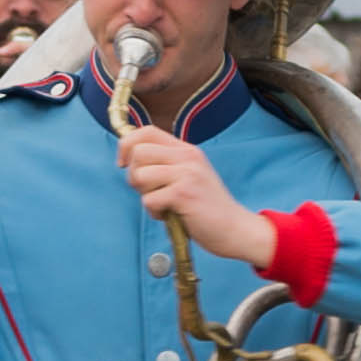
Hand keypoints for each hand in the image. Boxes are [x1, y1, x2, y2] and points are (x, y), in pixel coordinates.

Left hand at [116, 127, 275, 271]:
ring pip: (139, 175)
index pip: (146, 131)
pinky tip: (170, 215)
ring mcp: (187, 174)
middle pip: (138, 152)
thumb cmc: (207, 208)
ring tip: (163, 204)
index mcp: (187, 150)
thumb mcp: (189, 176)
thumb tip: (128, 159)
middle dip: (133, 175)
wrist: (235, 229)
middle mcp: (188, 156)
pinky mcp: (183, 194)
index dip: (126, 145)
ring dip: (145, 195)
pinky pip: (148, 199)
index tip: (125, 164)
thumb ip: (165, 165)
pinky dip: (154, 212)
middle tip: (150, 191)